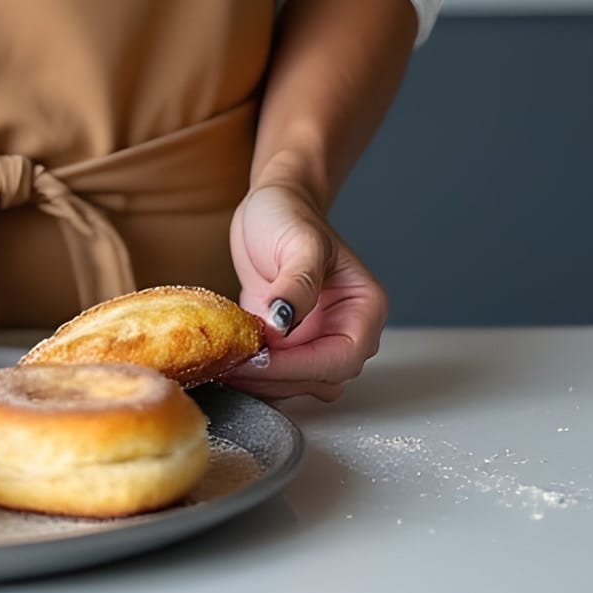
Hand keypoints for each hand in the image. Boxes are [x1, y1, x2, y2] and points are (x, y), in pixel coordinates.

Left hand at [221, 179, 386, 401]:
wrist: (269, 208)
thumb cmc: (290, 215)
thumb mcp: (299, 243)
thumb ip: (298, 284)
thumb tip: (284, 325)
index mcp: (364, 308)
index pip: (342, 356)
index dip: (301, 366)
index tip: (262, 360)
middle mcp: (346, 330)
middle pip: (322, 377)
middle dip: (279, 377)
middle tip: (236, 365)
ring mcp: (318, 339)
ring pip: (300, 384)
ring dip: (265, 381)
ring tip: (228, 362)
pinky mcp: (290, 344)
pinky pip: (278, 374)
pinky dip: (256, 374)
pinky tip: (230, 361)